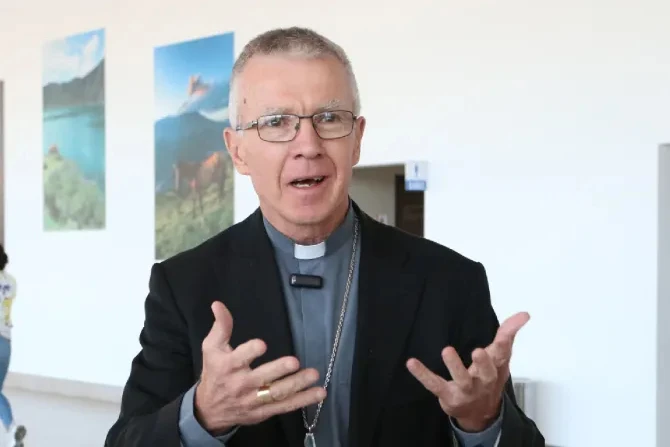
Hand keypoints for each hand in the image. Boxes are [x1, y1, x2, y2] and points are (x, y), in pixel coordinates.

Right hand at [195, 302, 326, 433]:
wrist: (209, 410)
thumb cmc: (214, 373)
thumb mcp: (211, 348)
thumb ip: (220, 326)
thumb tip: (218, 304)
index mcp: (229, 366)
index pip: (239, 358)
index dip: (250, 352)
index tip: (262, 345)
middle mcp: (242, 384)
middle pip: (262, 377)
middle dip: (279, 370)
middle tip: (294, 361)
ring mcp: (254, 400)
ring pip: (277, 393)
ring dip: (297, 385)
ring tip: (313, 375)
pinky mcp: (264, 411)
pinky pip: (286, 406)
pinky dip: (303, 400)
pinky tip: (319, 393)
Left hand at [406, 312, 529, 431]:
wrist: (479, 413)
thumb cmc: (489, 378)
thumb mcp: (500, 357)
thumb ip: (508, 334)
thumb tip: (524, 314)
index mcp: (496, 368)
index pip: (502, 355)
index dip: (504, 344)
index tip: (505, 334)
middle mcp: (483, 381)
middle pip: (487, 373)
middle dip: (483, 363)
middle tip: (478, 351)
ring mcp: (466, 390)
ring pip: (462, 380)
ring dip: (455, 366)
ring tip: (447, 351)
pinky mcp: (448, 395)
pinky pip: (435, 384)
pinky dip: (423, 375)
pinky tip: (411, 363)